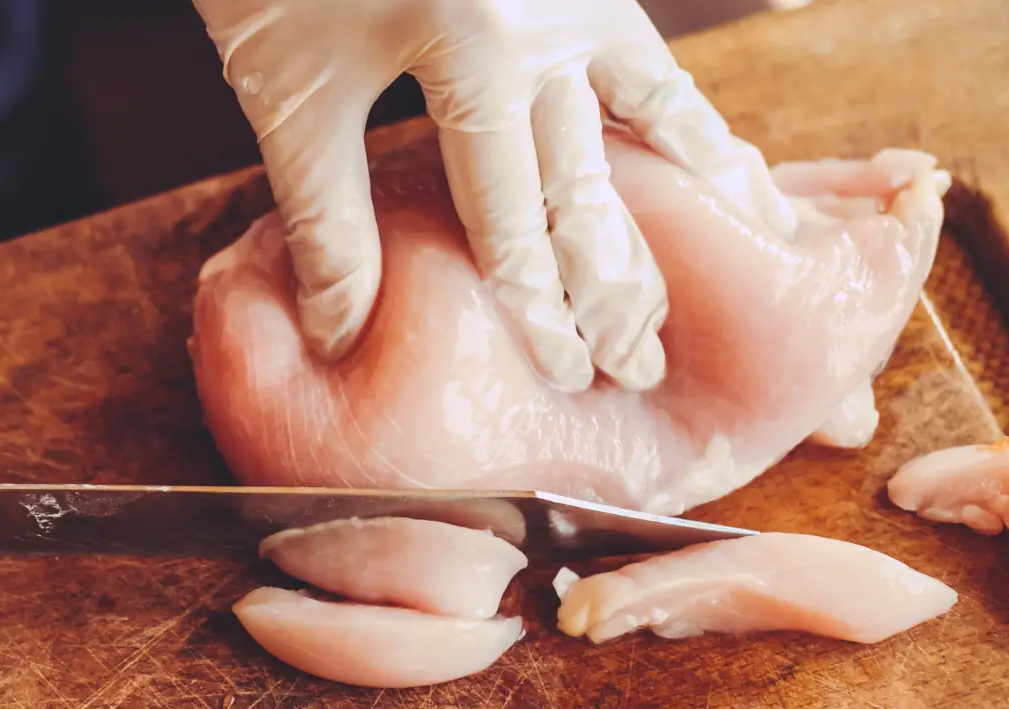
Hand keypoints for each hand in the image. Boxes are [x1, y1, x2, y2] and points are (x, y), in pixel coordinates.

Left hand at [193, 0, 797, 390]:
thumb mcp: (292, 95)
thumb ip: (326, 220)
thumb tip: (343, 334)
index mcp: (479, 52)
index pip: (519, 217)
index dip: (541, 307)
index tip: (564, 374)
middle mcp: (551, 19)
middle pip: (593, 180)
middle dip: (614, 282)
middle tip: (643, 366)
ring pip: (647, 114)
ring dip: (675, 203)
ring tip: (716, 271)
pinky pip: (644, 59)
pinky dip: (679, 115)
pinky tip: (713, 159)